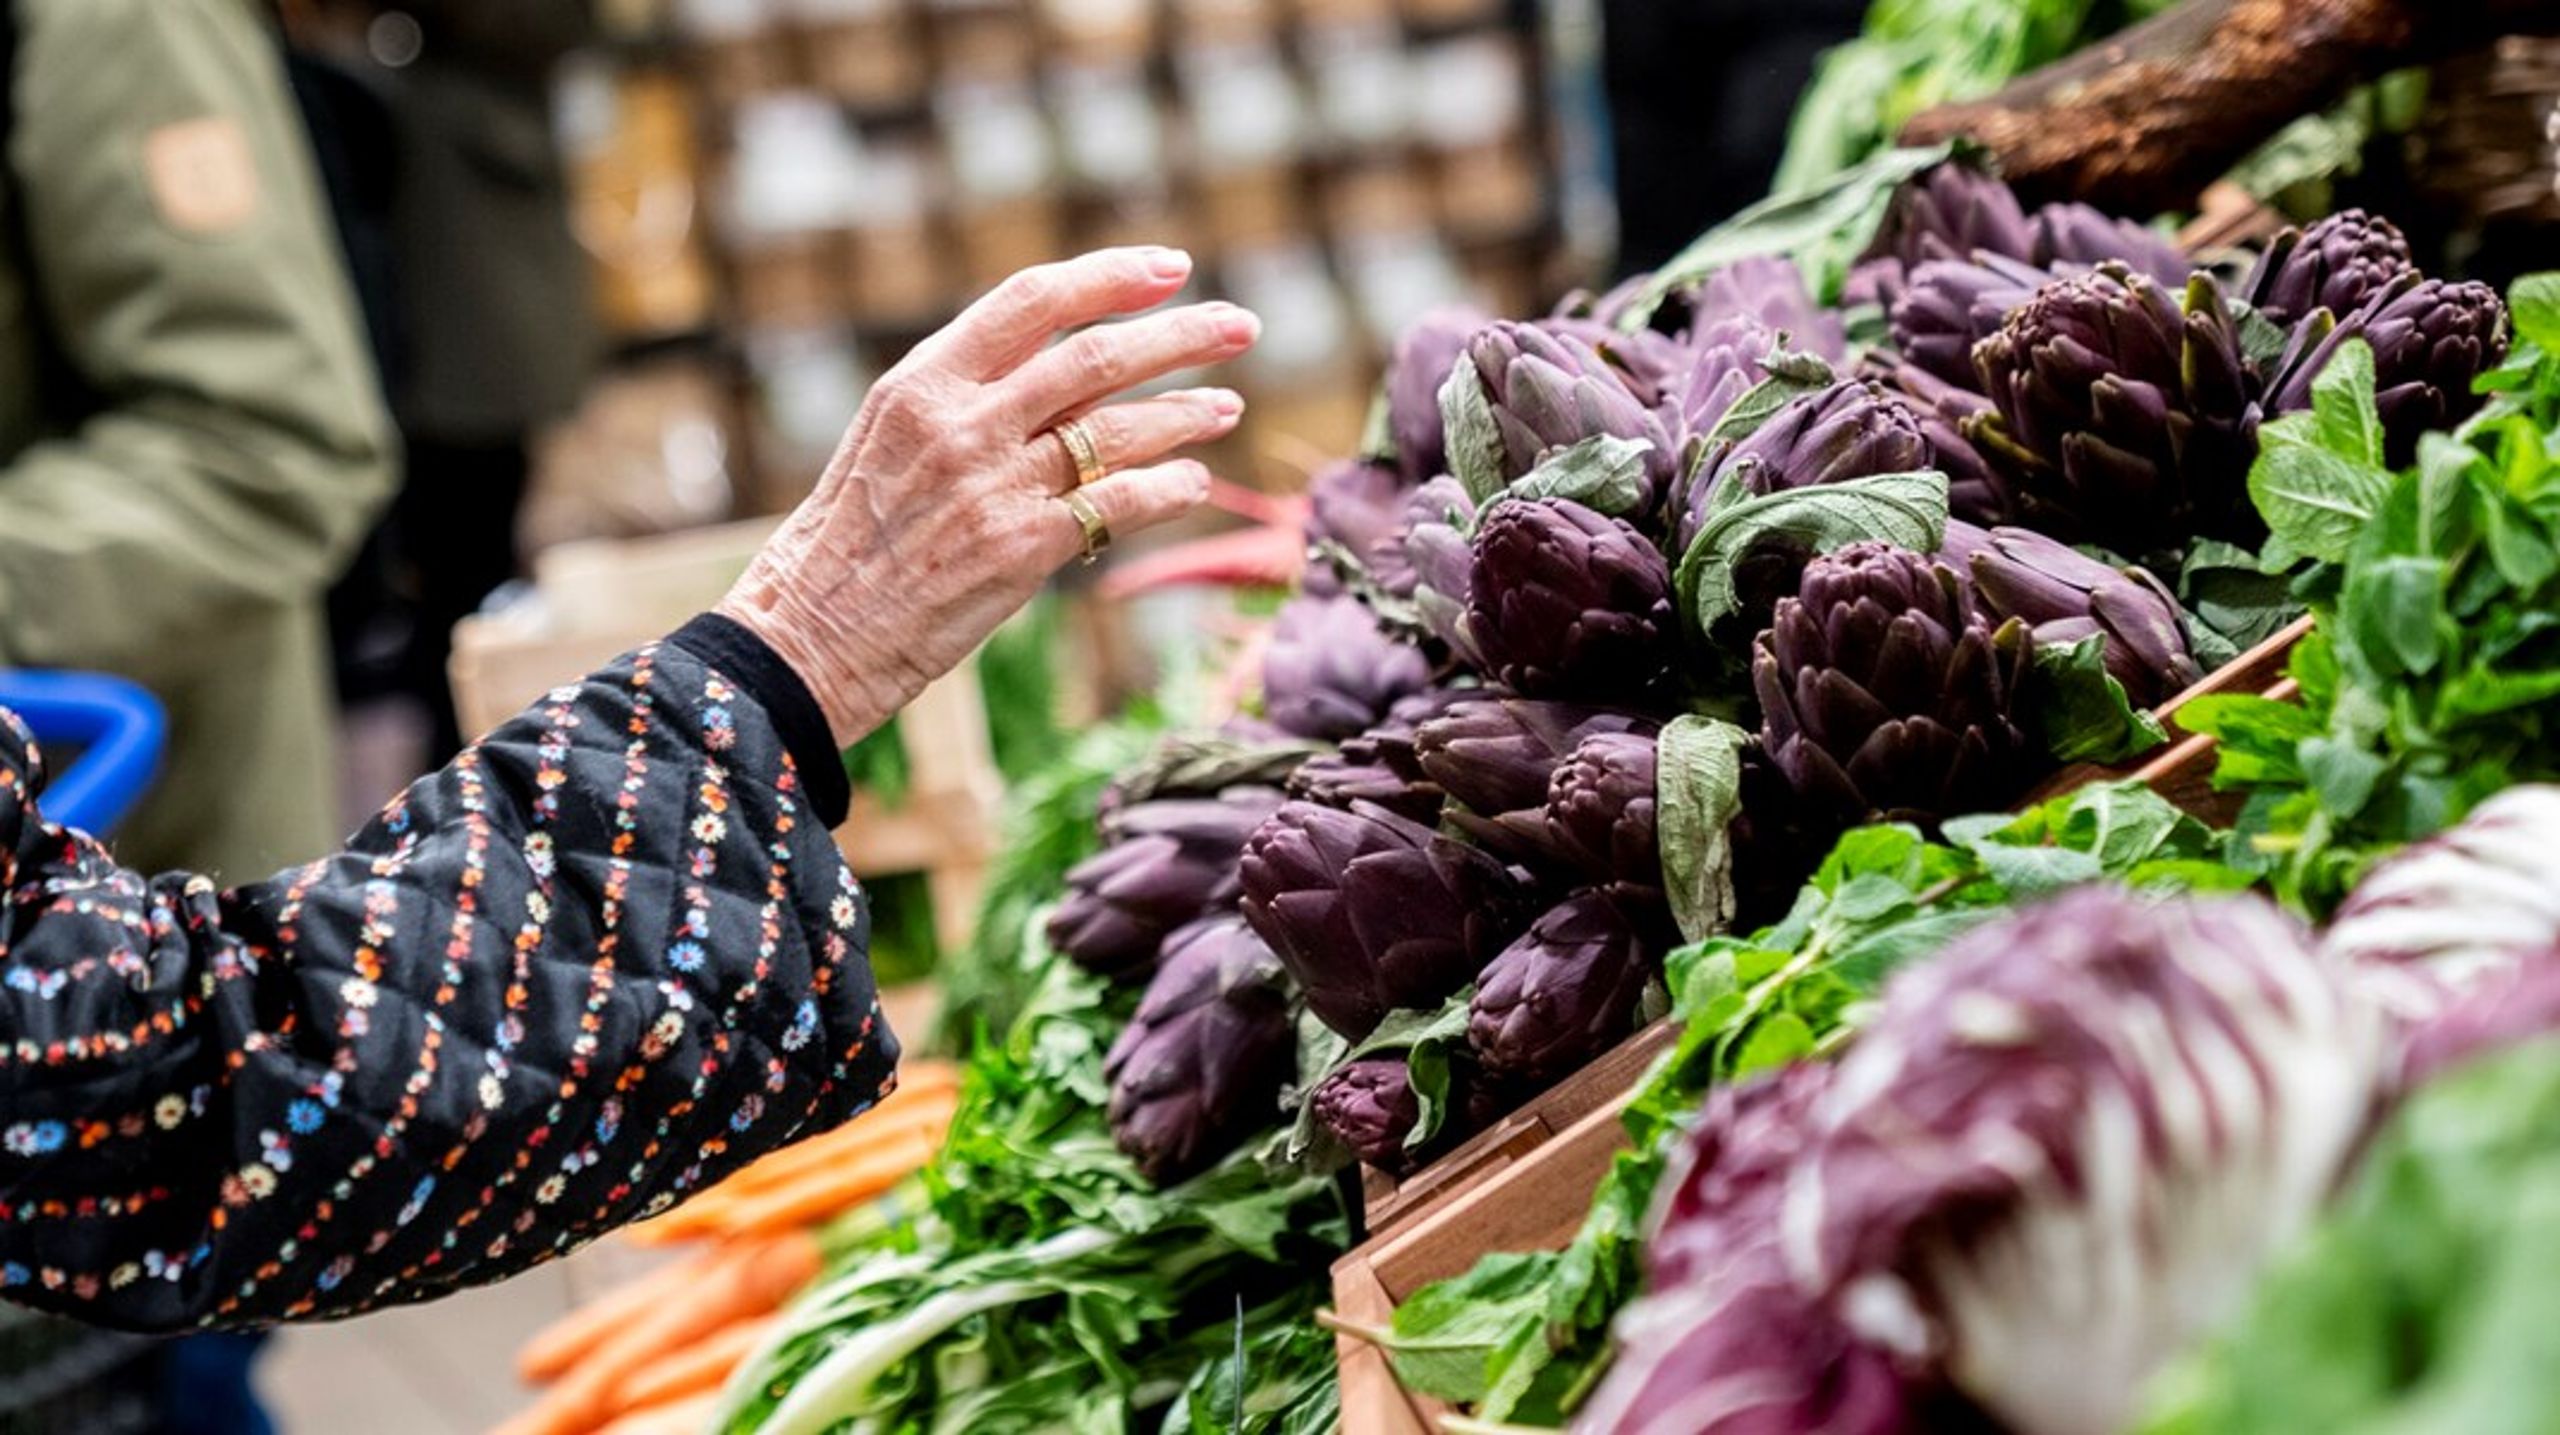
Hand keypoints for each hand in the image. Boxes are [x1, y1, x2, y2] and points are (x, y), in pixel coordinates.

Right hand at [717, 247, 1258, 747]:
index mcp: (922, 382)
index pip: (1033, 300)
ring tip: (1228, 405)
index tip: (1170, 267)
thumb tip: (1058, 364)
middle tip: (1240, 325)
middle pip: (1095, 357)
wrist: (811, 634)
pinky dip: (1165, 489)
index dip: (1111, 277)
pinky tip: (1193, 483)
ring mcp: (993, 487)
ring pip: (1117, 431)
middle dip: (1180, 335)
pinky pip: (1117, 506)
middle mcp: (962, 424)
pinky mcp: (1020, 551)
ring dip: (1186, 414)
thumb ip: (966, 394)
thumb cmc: (850, 538)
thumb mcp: (889, 437)